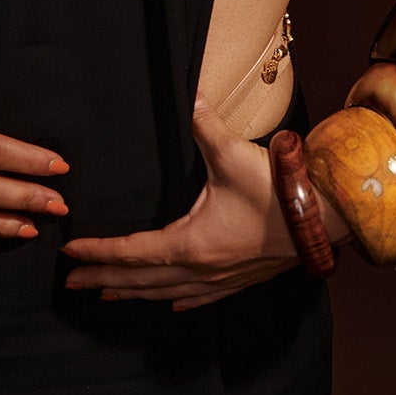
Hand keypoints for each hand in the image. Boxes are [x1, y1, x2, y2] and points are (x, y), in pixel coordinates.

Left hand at [61, 91, 312, 310]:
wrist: (325, 216)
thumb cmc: (277, 189)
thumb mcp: (233, 154)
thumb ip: (203, 124)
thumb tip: (187, 91)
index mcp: (190, 244)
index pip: (131, 252)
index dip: (98, 252)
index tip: (70, 253)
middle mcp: (200, 270)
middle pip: (140, 281)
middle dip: (103, 280)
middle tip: (71, 283)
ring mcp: (221, 280)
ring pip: (165, 293)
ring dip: (133, 293)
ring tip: (106, 295)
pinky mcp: (240, 280)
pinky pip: (199, 298)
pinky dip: (175, 299)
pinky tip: (170, 303)